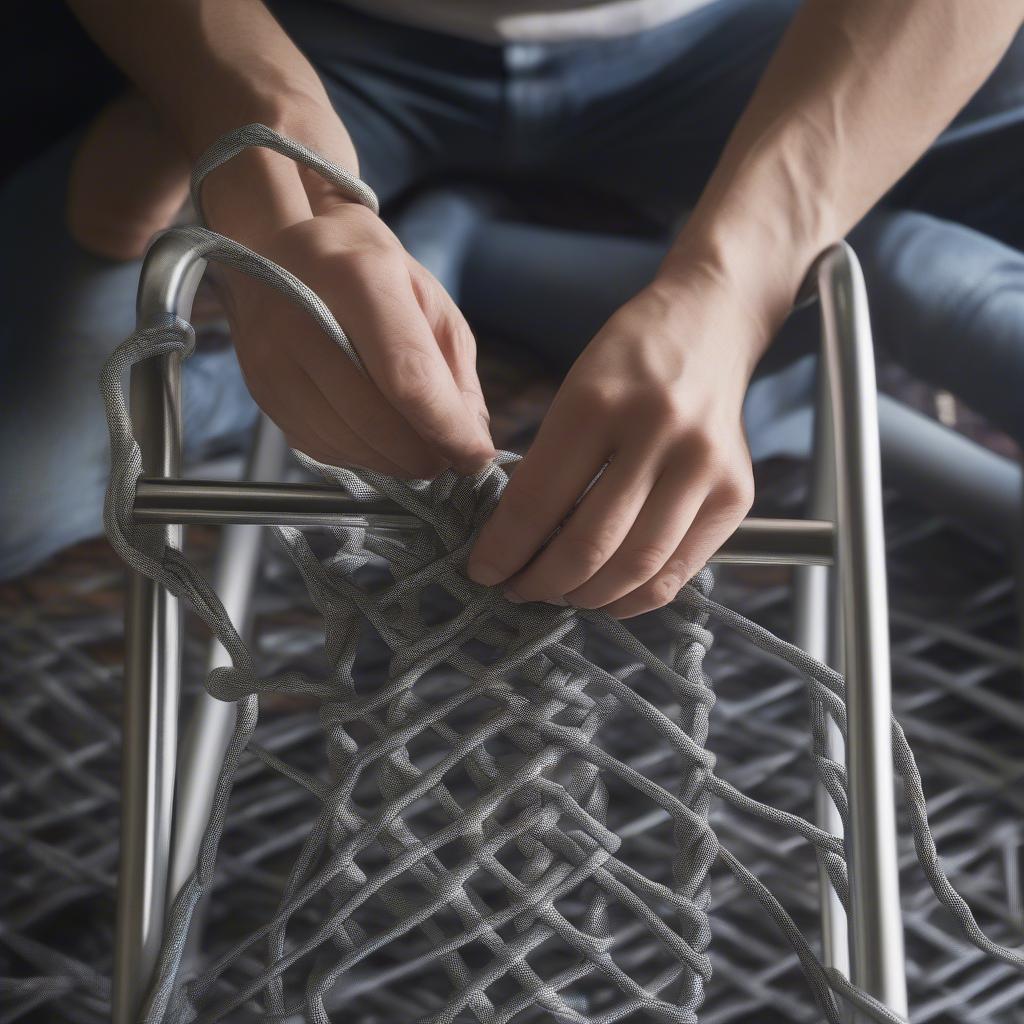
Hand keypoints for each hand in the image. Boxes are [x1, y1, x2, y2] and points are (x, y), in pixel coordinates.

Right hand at [205, 148, 494, 478]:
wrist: (275, 249)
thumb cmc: (361, 268)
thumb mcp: (425, 296)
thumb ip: (454, 368)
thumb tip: (470, 439)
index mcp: (358, 278)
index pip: (408, 376)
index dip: (446, 428)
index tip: (476, 455)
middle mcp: (303, 318)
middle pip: (374, 419)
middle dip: (422, 454)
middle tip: (449, 459)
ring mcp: (272, 358)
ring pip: (346, 442)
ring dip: (392, 462)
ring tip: (417, 451)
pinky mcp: (260, 390)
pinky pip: (318, 447)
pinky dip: (358, 457)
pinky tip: (376, 441)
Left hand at [467, 265, 763, 617]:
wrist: (709, 324)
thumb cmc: (629, 359)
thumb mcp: (574, 390)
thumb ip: (548, 463)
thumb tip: (514, 542)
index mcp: (599, 401)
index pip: (538, 501)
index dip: (504, 549)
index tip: (483, 571)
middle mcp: (657, 433)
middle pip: (588, 545)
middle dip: (541, 581)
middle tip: (517, 589)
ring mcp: (704, 467)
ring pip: (634, 567)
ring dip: (584, 597)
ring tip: (558, 594)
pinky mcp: (735, 494)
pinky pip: (676, 573)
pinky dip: (633, 598)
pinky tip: (604, 595)